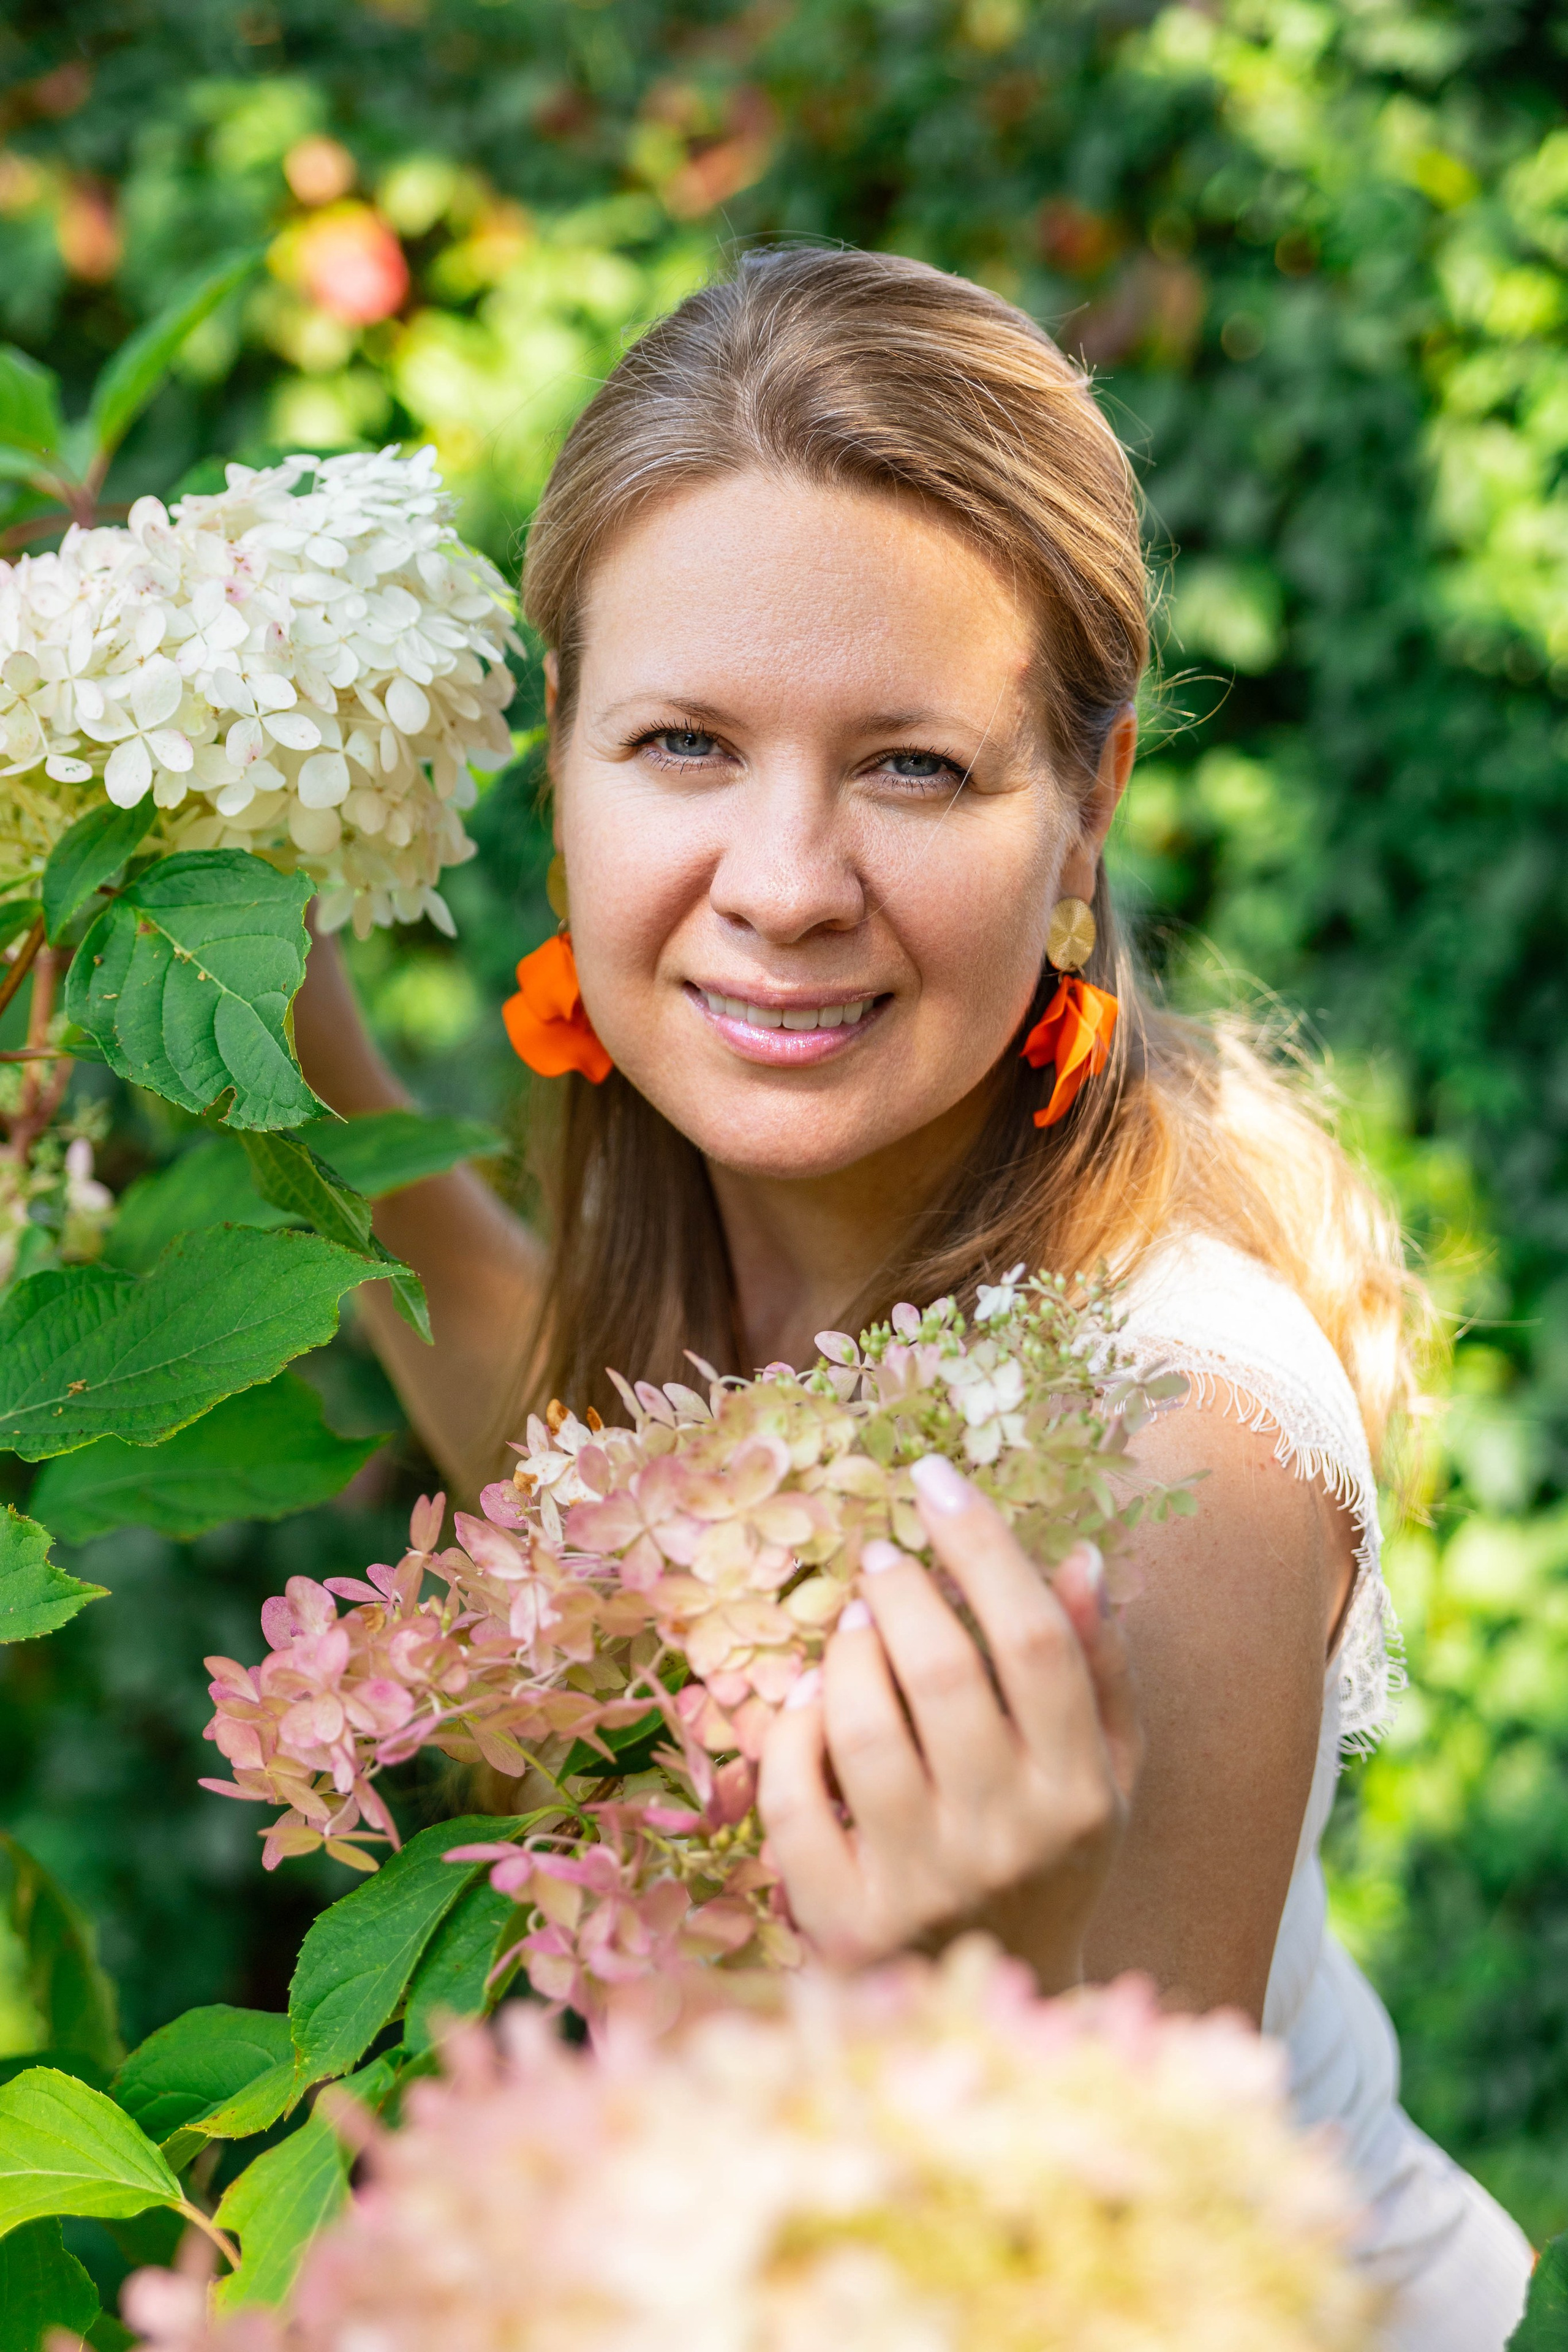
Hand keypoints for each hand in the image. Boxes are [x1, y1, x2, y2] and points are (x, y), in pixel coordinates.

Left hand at [758, 1453, 1140, 1987]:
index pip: (1037, 1641)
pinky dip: (789, 1733)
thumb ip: (1097, 1669)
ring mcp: (923, 1886)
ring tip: (854, 1625)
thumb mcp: (1103, 1775)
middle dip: (903, 1591)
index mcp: (1083, 1795)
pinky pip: (793, 1799)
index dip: (982, 1545)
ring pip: (862, 1730)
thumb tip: (1080, 1558)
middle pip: (944, 1674)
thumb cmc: (1048, 1862)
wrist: (994, 2011)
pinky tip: (806, 1703)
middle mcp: (1009, 1840)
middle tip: (883, 1559)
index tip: (936, 1481)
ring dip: (847, 1653)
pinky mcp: (843, 1922)